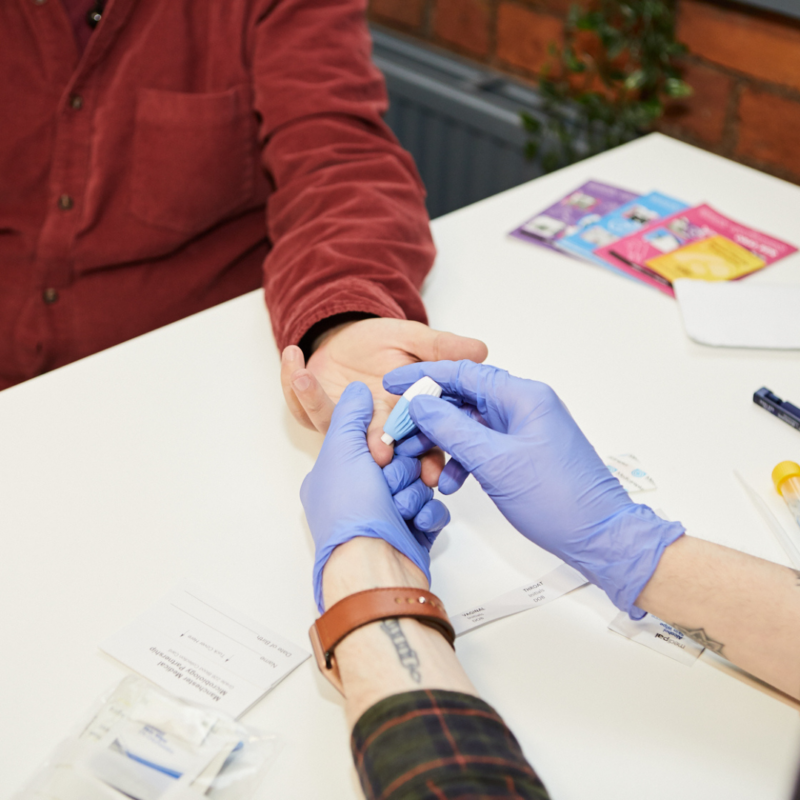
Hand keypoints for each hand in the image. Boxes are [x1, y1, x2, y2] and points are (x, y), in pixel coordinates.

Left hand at [281, 318, 487, 484]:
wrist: (349, 339)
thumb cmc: (384, 344)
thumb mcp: (415, 339)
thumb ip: (442, 348)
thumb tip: (481, 350)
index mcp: (404, 418)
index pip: (423, 446)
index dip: (429, 461)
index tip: (433, 472)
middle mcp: (373, 429)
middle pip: (379, 448)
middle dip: (378, 449)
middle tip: (379, 452)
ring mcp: (342, 426)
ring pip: (334, 429)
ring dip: (319, 405)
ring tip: (308, 379)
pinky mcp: (315, 414)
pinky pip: (301, 406)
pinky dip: (293, 382)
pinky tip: (293, 354)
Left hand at [301, 381, 449, 611]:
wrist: (373, 569)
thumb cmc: (351, 514)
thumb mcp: (342, 450)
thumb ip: (351, 414)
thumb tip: (358, 390)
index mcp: (337, 475)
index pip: (372, 440)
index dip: (388, 440)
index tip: (393, 445)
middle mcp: (359, 496)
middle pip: (401, 461)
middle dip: (403, 471)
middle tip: (392, 482)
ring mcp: (385, 517)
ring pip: (419, 484)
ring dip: (414, 494)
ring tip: (401, 508)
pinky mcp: (411, 534)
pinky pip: (432, 510)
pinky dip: (428, 514)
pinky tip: (417, 521)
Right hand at [383, 361, 683, 616]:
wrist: (598, 536)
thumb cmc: (559, 499)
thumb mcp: (495, 462)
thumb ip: (452, 429)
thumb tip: (421, 404)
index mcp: (523, 396)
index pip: (463, 373)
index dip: (423, 377)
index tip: (392, 383)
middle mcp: (524, 406)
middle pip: (463, 398)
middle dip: (428, 416)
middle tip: (399, 432)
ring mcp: (524, 430)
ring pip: (469, 425)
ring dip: (443, 443)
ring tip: (421, 462)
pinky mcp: (522, 453)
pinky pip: (482, 447)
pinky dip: (461, 461)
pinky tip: (449, 482)